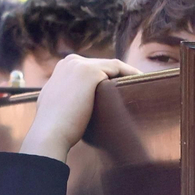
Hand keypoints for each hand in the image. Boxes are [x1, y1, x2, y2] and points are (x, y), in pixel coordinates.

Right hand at [18, 55, 139, 162]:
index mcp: (61, 68)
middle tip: (135, 86)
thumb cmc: (55, 126)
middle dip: (117, 75)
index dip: (106, 77)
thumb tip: (73, 100)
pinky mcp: (91, 71)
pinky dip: (130, 73)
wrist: (50, 132)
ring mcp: (80, 64)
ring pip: (111, 65)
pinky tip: (141, 82)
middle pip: (101, 65)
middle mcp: (70, 62)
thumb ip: (64, 94)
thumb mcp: (55, 103)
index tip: (119, 87)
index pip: (90, 68)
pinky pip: (118, 68)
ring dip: (127, 73)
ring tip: (143, 84)